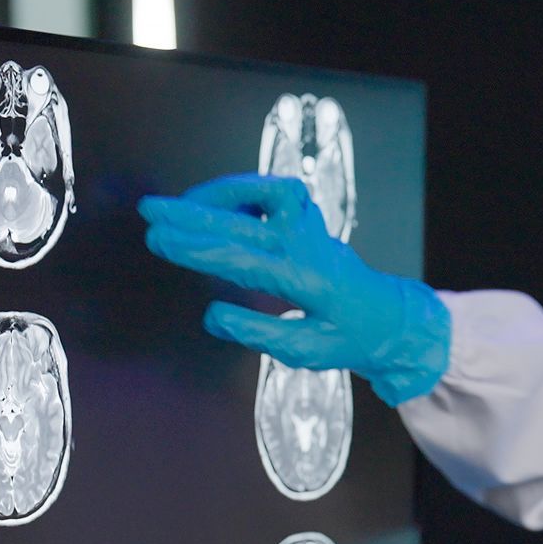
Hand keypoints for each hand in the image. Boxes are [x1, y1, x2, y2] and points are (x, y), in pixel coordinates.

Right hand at [137, 173, 450, 405]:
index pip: (247, 261)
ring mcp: (314, 230)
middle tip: (150, 211)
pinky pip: (277, 193)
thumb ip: (260, 334)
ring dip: (223, 193)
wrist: (392, 318)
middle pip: (247, 224)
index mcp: (310, 283)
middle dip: (195, 215)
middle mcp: (311, 248)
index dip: (200, 249)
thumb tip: (212, 315)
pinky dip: (245, 192)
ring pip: (268, 193)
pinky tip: (216, 208)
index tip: (161, 240)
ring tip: (181, 205)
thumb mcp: (308, 351)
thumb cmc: (350, 338)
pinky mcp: (312, 221)